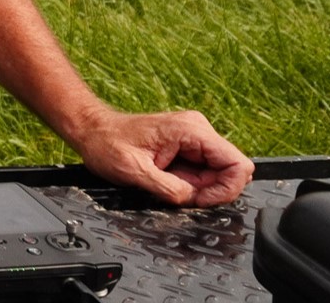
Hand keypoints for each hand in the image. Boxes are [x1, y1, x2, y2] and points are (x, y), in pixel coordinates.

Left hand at [68, 107, 253, 206]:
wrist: (91, 130)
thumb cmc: (106, 143)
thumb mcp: (135, 172)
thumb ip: (170, 188)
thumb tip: (194, 199)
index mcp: (191, 131)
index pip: (238, 164)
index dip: (225, 190)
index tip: (199, 199)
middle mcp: (198, 130)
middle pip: (231, 171)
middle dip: (211, 191)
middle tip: (180, 195)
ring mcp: (194, 138)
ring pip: (218, 174)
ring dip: (199, 188)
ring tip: (168, 184)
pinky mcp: (187, 146)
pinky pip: (203, 172)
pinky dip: (192, 184)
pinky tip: (169, 180)